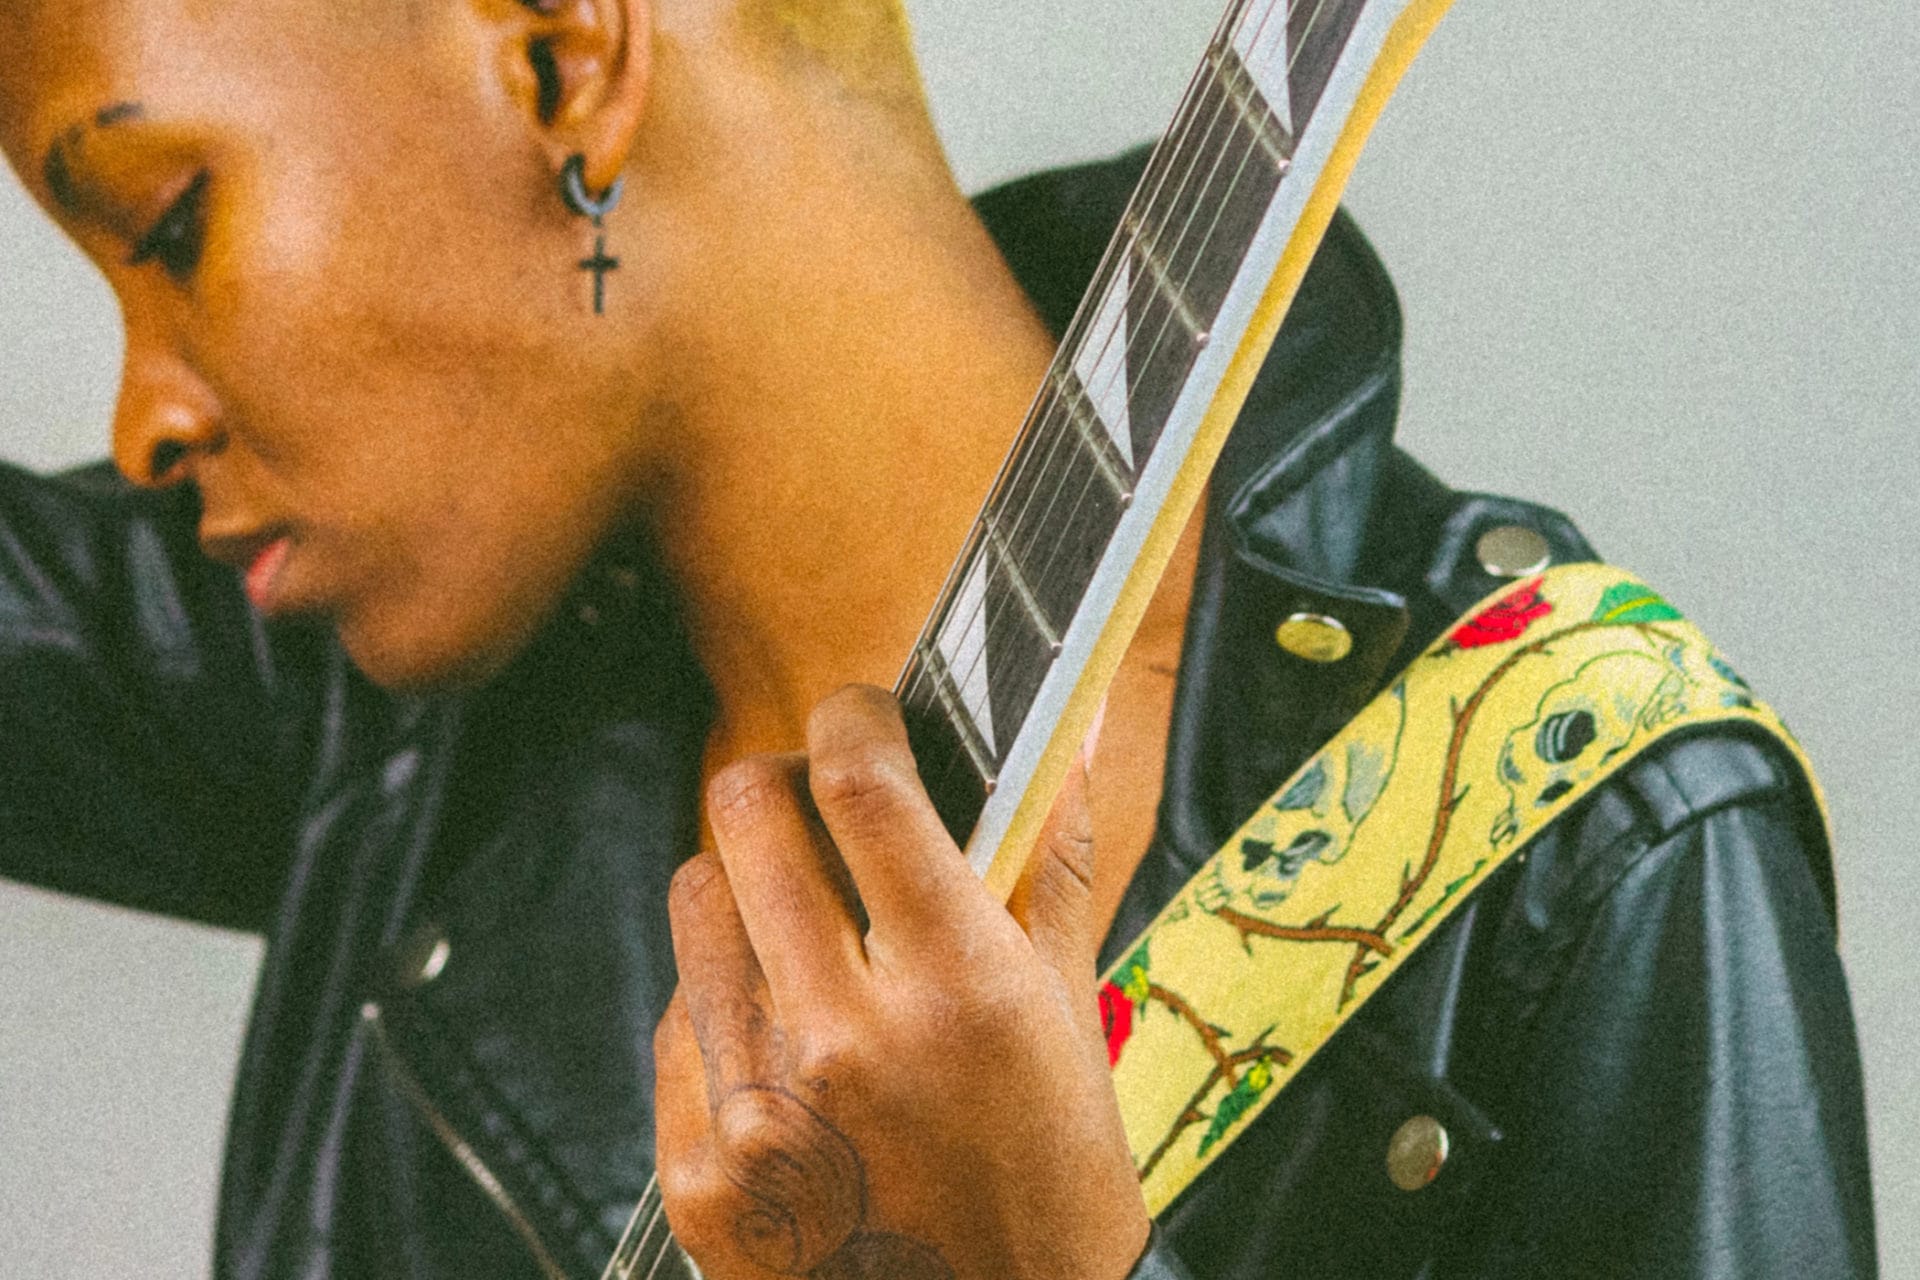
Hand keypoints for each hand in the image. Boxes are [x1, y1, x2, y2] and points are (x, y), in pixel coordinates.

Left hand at [653, 685, 1150, 1279]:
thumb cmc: (1051, 1182)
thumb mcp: (1070, 1013)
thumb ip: (1053, 860)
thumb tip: (1065, 733)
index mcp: (959, 986)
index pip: (863, 787)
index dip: (854, 718)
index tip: (864, 715)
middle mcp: (845, 1037)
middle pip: (746, 815)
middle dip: (788, 784)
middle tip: (826, 808)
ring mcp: (756, 1108)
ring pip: (695, 900)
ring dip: (748, 889)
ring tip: (806, 932)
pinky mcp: (696, 1168)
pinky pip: (678, 1015)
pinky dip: (725, 1001)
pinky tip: (785, 1040)